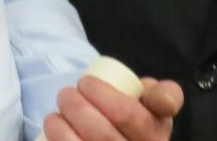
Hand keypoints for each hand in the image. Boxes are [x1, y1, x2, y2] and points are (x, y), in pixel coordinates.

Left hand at [40, 74, 182, 139]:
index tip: (86, 82)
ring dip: (62, 129)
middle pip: (103, 135)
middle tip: (66, 94)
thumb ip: (164, 95)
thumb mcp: (155, 105)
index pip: (130, 116)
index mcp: (156, 136)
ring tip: (55, 116)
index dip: (103, 95)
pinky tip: (52, 132)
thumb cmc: (137, 120)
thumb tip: (162, 98)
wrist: (123, 140)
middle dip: (77, 108)